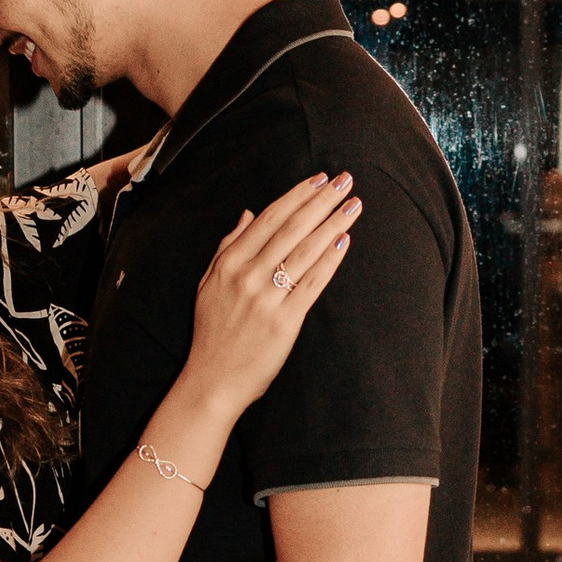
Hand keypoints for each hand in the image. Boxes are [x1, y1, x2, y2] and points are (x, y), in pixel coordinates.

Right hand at [182, 175, 360, 422]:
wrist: (212, 381)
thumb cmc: (212, 333)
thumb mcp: (208, 284)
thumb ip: (228, 247)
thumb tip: (249, 214)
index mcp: (229, 263)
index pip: (269, 219)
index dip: (297, 196)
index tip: (319, 180)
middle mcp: (247, 276)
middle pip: (292, 229)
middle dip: (322, 201)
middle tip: (346, 181)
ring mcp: (266, 299)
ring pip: (306, 251)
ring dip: (333, 224)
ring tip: (353, 206)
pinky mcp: (284, 321)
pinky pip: (312, 283)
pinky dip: (330, 260)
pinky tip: (344, 241)